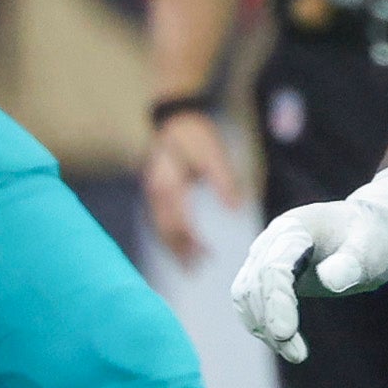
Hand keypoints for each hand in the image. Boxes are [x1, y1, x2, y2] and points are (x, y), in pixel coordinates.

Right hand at [144, 105, 247, 263]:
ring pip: (159, 229)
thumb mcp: (213, 152)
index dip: (192, 241)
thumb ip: (223, 180)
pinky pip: (159, 222)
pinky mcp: (154, 194)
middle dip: (181, 252)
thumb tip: (235, 208)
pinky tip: (182, 248)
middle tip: (198, 269)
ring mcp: (151, 194)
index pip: (178, 222)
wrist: (173, 117)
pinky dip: (169, 238)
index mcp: (168, 183)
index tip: (208, 255)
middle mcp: (155, 192)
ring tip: (191, 267)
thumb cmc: (194, 133)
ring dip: (174, 249)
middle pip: (165, 230)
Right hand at [232, 167, 387, 362]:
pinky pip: (252, 303)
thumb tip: (330, 281)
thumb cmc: (375, 238)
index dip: (276, 302)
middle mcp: (273, 240)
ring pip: (245, 295)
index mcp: (295, 227)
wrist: (371, 229)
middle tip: (297, 354)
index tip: (284, 334)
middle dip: (269, 321)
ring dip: (263, 327)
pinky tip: (288, 345)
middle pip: (254, 284)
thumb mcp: (374, 248)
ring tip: (296, 353)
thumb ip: (353, 262)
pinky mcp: (268, 275)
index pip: (273, 268)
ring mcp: (266, 256)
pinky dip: (264, 325)